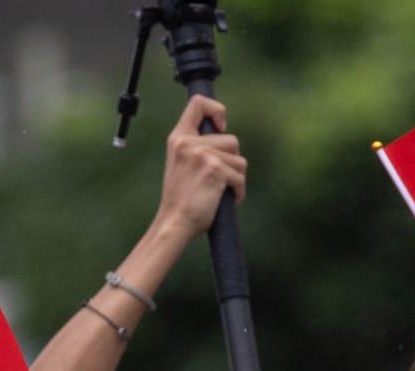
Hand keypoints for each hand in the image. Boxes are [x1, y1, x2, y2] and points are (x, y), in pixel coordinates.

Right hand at [153, 96, 247, 240]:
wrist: (174, 223)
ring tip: (219, 191)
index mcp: (178, 138)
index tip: (221, 127)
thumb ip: (196, 145)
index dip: (216, 109)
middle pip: (231, 139)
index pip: (198, 103)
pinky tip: (224, 200)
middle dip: (231, 161)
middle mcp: (188, 142)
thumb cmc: (180, 199)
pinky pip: (240, 177)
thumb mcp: (181, 163)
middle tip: (216, 180)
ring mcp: (202, 154)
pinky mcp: (215, 169)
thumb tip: (224, 133)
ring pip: (239, 159)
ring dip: (235, 177)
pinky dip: (238, 192)